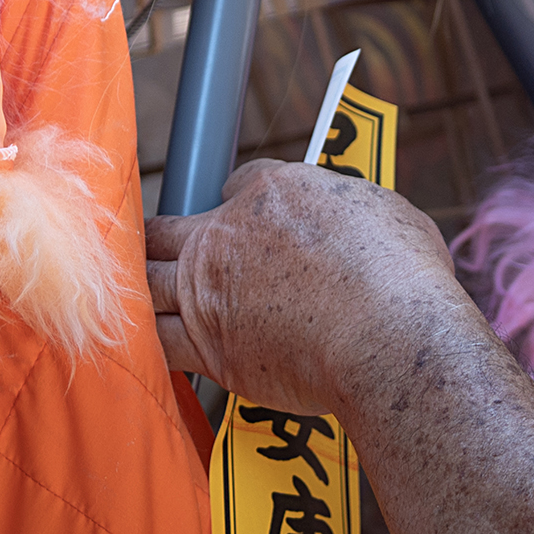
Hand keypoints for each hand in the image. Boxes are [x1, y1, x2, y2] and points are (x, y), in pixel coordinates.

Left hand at [147, 159, 472, 411]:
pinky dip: (144, 341)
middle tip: (158, 252)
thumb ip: (356, 216)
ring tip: (129, 297)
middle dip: (160, 238)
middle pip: (166, 227)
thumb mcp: (388, 215)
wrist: (389, 334)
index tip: (239, 223)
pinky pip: (155, 340)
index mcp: (273, 190)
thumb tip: (360, 227)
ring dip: (137, 287)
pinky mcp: (208, 346)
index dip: (233, 204)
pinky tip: (140, 345)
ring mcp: (209, 289)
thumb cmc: (404, 276)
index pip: (234, 186)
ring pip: (145, 280)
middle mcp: (228, 232)